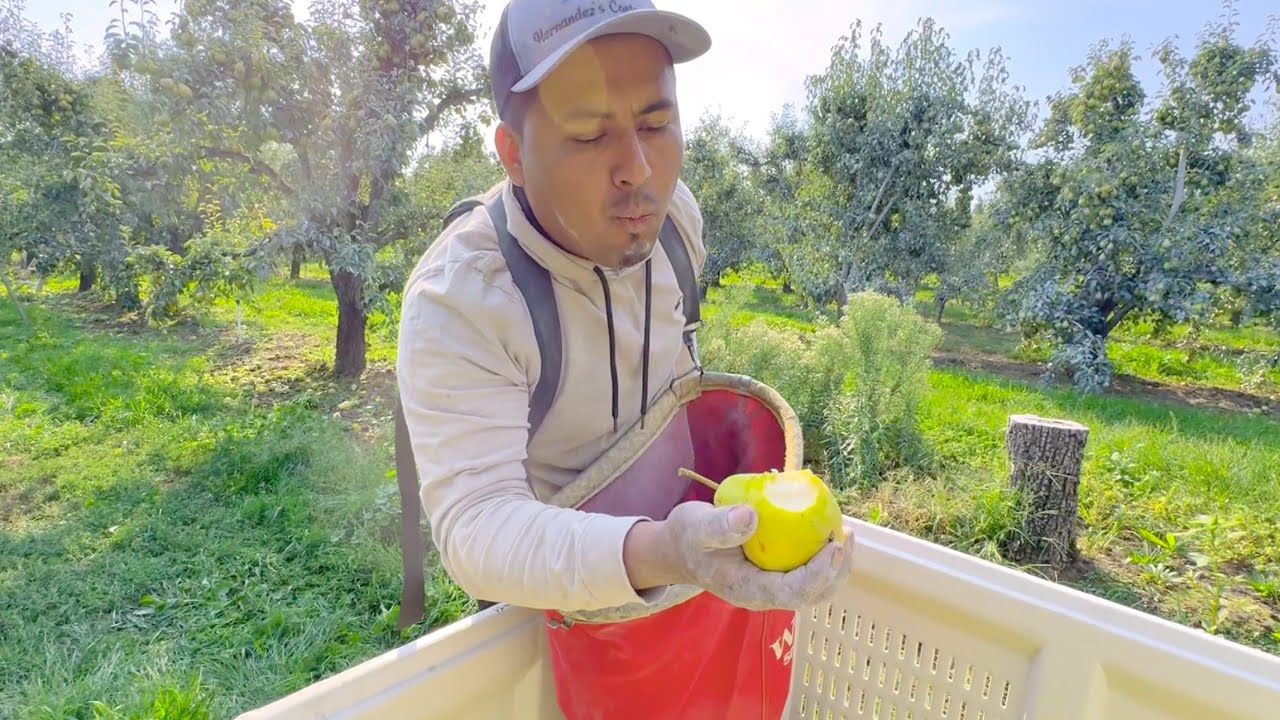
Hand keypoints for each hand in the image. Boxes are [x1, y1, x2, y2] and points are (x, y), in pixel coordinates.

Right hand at [661, 500, 855, 610]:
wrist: (680, 549)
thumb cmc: (687, 538)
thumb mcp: (695, 527)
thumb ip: (719, 526)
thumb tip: (751, 516)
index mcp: (747, 590)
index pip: (792, 591)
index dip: (818, 573)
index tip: (834, 546)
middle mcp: (765, 595)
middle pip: (813, 594)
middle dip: (836, 569)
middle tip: (845, 535)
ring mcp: (773, 588)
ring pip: (816, 587)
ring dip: (836, 564)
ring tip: (845, 532)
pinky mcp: (778, 575)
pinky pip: (809, 571)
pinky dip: (825, 555)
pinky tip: (829, 529)